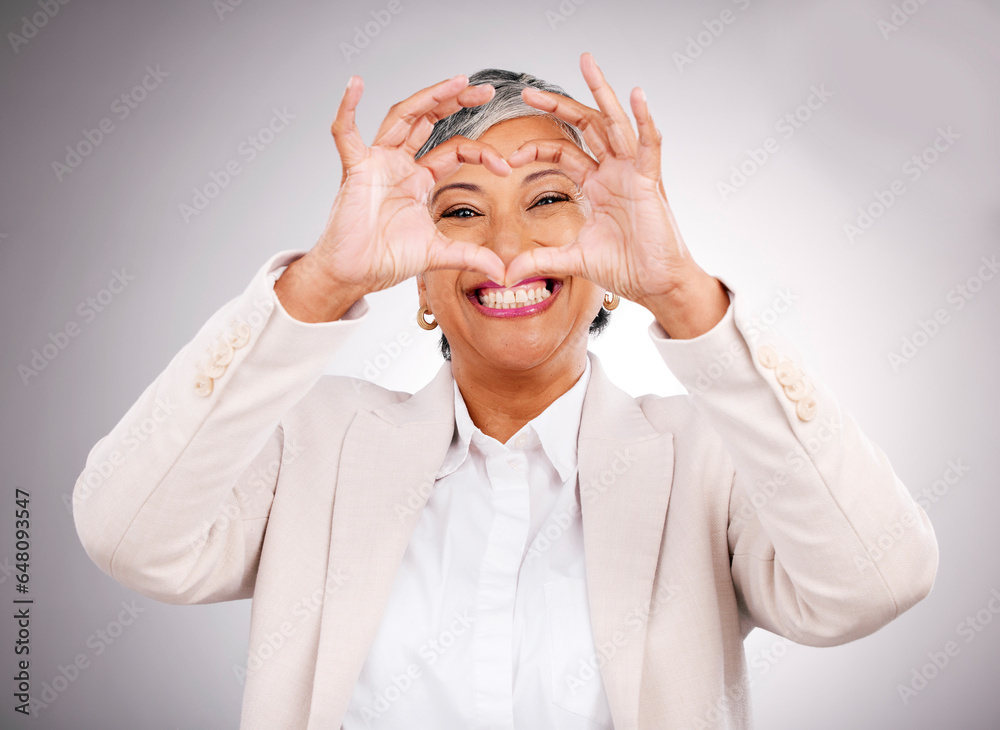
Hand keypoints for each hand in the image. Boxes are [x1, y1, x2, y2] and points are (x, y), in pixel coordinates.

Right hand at [276, 74, 510, 321]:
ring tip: (457, 80)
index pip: (454, 150)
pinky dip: (347, 108)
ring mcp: (377, 162)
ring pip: (402, 116)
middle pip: (428, 119)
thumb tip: (503, 272)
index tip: (506, 165)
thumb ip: (471, 256)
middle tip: (485, 89)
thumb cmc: (387, 259)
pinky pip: (345, 133)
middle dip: (456, 102)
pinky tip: (355, 84)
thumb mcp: (439, 254)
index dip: (481, 152)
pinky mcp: (355, 169)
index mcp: (419, 179)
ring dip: (428, 96)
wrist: (356, 274)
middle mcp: (399, 164)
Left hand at [502, 52, 727, 336]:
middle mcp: (614, 172)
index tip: (509, 156)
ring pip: (615, 123)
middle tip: (528, 90)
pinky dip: (644, 118)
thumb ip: (540, 260)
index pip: (563, 152)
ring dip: (601, 92)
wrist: (655, 284)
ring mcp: (633, 173)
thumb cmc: (625, 267)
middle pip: (585, 126)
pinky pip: (649, 144)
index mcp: (596, 185)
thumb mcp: (573, 260)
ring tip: (586, 63)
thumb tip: (507, 273)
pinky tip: (636, 94)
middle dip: (557, 104)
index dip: (536, 147)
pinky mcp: (650, 181)